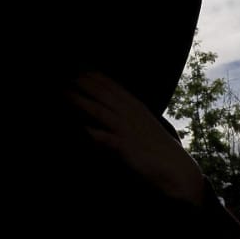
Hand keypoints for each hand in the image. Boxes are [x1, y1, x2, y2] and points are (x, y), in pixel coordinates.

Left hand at [67, 71, 204, 204]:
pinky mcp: (126, 148)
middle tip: (63, 75)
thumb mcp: (145, 125)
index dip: (93, 76)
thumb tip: (116, 109)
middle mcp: (130, 115)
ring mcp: (127, 130)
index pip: (112, 86)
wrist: (176, 170)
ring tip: (62, 94)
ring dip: (80, 101)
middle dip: (82, 83)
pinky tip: (80, 129)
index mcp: (135, 107)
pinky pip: (105, 139)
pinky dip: (92, 133)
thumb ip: (130, 114)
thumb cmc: (159, 149)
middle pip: (102, 94)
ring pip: (99, 111)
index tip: (77, 68)